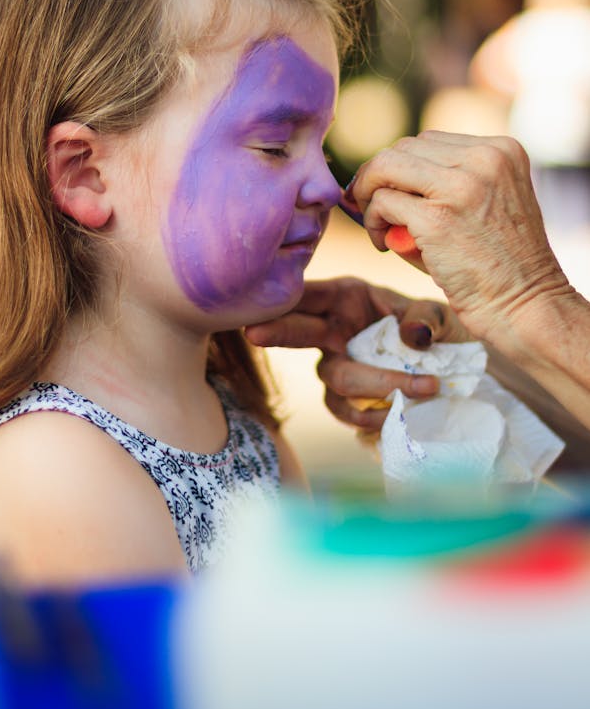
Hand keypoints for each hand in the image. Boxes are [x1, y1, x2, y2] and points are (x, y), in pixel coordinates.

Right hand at [245, 277, 466, 430]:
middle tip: (252, 333)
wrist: (454, 367)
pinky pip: (343, 408)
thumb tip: (412, 337)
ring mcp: (336, 362)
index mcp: (346, 297)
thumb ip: (426, 318)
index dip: (287, 298)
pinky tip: (399, 411)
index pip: (310, 294)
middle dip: (275, 331)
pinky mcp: (346, 395)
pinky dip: (370, 413)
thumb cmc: (438, 329)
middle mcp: (332, 327)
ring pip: (335, 377)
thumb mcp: (439, 314)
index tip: (268, 300)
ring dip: (375, 386)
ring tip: (422, 389)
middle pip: (296, 330)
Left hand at [350, 132, 573, 346]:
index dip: (402, 167)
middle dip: (380, 178)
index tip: (392, 192)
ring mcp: (461, 186)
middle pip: (403, 148)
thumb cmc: (501, 264)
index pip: (429, 142)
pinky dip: (373, 221)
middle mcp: (484, 159)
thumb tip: (378, 178)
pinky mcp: (437, 218)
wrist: (527, 306)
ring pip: (385, 165)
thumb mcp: (487, 204)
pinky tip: (384, 244)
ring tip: (380, 227)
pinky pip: (382, 202)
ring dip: (370, 195)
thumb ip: (446, 183)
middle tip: (378, 212)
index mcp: (502, 150)